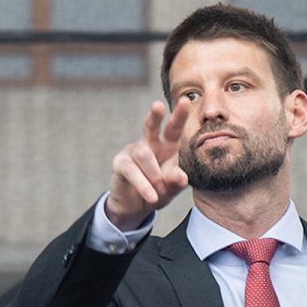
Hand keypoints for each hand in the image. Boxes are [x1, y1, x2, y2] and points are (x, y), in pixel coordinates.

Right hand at [105, 98, 191, 228]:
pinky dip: (144, 185)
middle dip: (155, 115)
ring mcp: (133, 152)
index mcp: (167, 146)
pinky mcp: (120, 164)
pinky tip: (151, 197)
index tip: (186, 100)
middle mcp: (149, 144)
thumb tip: (180, 175)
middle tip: (158, 105)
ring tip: (160, 191)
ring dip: (155, 174)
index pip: (174, 129)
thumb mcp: (170, 190)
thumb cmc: (157, 192)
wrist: (134, 207)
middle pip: (151, 126)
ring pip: (144, 155)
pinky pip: (132, 171)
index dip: (179, 115)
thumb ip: (176, 183)